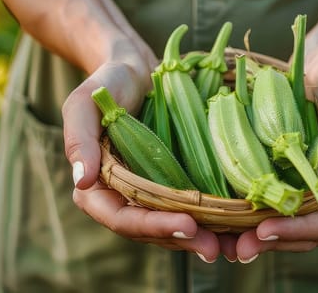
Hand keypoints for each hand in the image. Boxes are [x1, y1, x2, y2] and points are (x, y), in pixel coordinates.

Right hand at [62, 57, 223, 262]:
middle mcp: (122, 199)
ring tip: (233, 247)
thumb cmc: (107, 84)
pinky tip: (237, 228)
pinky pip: (191, 209)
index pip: (122, 219)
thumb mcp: (84, 103)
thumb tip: (81, 181)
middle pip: (151, 230)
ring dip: (201, 239)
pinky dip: (212, 221)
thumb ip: (79, 140)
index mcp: (96, 189)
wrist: (138, 70)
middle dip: (183, 240)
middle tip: (215, 248)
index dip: (153, 226)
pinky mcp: (173, 186)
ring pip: (173, 227)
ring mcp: (150, 195)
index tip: (187, 225)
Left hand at [234, 45, 317, 261]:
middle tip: (241, 249)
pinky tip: (219, 225)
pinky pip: (265, 208)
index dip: (306, 230)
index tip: (269, 229)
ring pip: (284, 227)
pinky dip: (245, 221)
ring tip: (224, 248)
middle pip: (308, 234)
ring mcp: (302, 192)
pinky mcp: (279, 182)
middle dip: (275, 242)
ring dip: (255, 240)